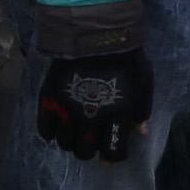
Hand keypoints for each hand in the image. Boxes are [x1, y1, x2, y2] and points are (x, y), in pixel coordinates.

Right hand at [32, 41, 153, 160]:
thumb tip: (139, 132)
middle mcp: (90, 119)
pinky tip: (57, 123)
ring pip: (65, 143)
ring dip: (70, 140)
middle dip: (88, 149)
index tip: (108, 154)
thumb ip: (141, 109)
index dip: (111, 157)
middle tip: (89, 138)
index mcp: (116, 116)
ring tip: (73, 129)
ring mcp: (68, 110)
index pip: (112, 152)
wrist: (95, 32)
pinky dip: (50, 132)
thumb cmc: (125, 56)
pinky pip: (45, 130)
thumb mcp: (144, 81)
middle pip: (84, 152)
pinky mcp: (50, 100)